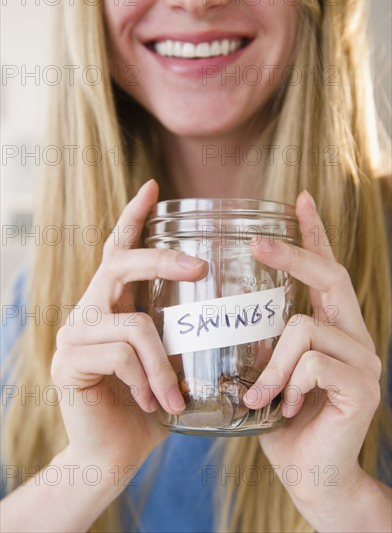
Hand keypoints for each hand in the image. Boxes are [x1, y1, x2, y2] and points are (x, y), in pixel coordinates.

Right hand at [52, 180, 207, 480]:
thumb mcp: (171, 360)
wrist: (113, 452)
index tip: (153, 187)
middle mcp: (89, 310)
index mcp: (114, 304)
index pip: (119, 250)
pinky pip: (121, 356)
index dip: (134, 217)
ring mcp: (74, 334)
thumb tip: (226, 312)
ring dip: (164, 364)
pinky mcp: (67, 361)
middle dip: (161, 260)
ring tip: (175, 396)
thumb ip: (181, 333)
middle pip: (119, 265)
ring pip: (133, 325)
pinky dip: (147, 381)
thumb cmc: (149, 403)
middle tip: (200, 268)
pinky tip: (150, 404)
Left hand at [244, 190, 381, 522]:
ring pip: (304, 328)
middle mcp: (354, 335)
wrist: (309, 473)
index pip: (327, 270)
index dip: (314, 233)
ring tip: (258, 393)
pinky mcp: (362, 387)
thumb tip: (222, 310)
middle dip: (292, 254)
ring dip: (271, 362)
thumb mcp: (266, 369)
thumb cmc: (281, 418)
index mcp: (331, 326)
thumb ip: (259, 340)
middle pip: (329, 276)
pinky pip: (312, 363)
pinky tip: (283, 406)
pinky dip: (287, 383)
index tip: (298, 199)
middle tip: (256, 241)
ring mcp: (364, 360)